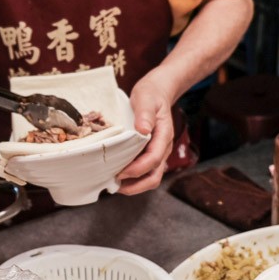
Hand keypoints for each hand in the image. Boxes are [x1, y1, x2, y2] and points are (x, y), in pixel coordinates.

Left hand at [117, 77, 175, 194]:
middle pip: (155, 176)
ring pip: (150, 177)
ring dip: (134, 185)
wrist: (157, 92)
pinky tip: (117, 176)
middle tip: (116, 186)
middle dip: (136, 185)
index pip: (154, 159)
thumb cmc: (151, 95)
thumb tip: (142, 130)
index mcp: (164, 135)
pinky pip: (144, 172)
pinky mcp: (150, 153)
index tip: (121, 173)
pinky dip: (132, 178)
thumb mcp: (146, 99)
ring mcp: (158, 152)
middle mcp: (163, 148)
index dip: (138, 169)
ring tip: (114, 185)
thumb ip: (145, 113)